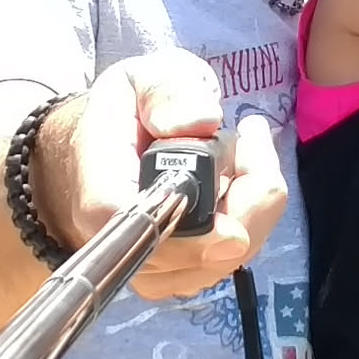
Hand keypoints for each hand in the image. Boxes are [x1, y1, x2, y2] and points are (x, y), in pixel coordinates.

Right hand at [48, 49, 288, 302]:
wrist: (106, 149)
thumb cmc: (126, 112)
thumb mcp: (141, 80)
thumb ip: (167, 93)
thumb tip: (202, 123)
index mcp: (102, 191)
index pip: (145, 228)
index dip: (195, 229)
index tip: (237, 179)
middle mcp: (123, 246)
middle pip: (203, 250)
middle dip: (249, 189)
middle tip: (249, 134)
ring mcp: (153, 271)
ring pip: (230, 255)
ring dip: (256, 199)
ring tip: (241, 149)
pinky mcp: (181, 278)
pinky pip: (237, 256)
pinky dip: (255, 216)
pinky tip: (241, 179)